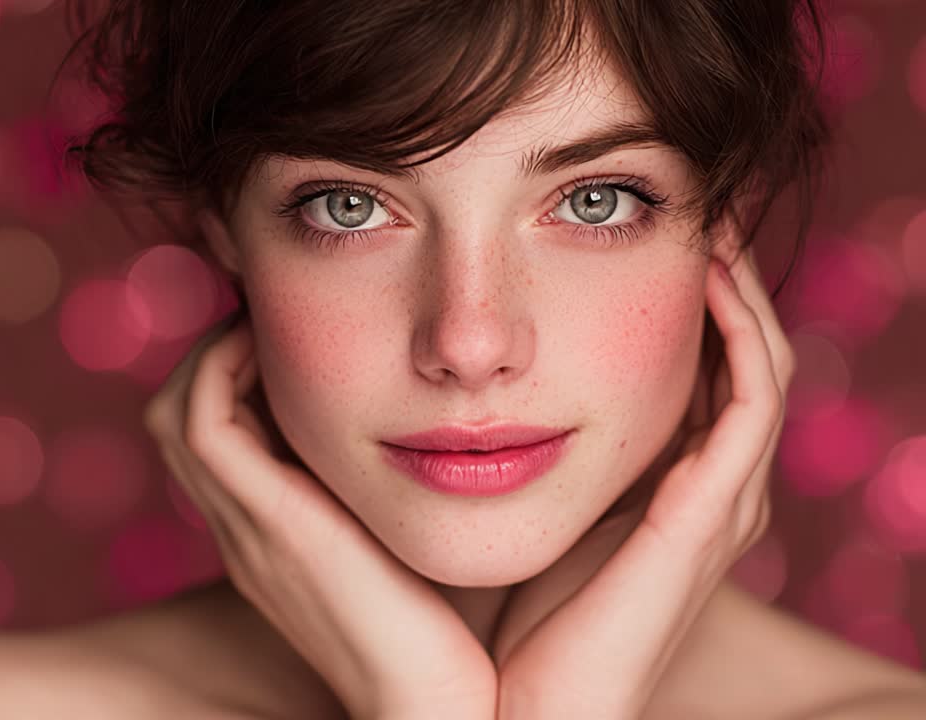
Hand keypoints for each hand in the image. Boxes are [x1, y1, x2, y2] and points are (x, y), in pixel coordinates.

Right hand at [144, 309, 497, 719]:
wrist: (432, 705)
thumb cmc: (446, 632)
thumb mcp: (407, 549)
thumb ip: (394, 500)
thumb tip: (439, 437)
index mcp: (272, 538)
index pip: (218, 439)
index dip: (238, 377)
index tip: (293, 337)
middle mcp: (244, 530)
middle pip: (178, 419)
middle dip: (217, 355)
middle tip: (273, 319)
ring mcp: (246, 528)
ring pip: (176, 413)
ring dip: (216, 355)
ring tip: (273, 327)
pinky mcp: (266, 523)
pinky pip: (202, 424)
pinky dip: (223, 370)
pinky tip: (282, 351)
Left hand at [489, 249, 794, 718]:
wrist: (521, 710)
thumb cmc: (504, 617)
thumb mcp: (517, 507)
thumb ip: (518, 448)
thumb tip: (465, 376)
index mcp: (666, 490)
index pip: (697, 372)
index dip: (685, 301)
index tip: (643, 230)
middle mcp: (707, 492)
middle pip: (741, 357)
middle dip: (722, 277)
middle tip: (693, 201)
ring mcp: (719, 505)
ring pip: (758, 365)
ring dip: (740, 287)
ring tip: (709, 216)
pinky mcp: (709, 518)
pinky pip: (750, 402)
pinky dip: (740, 332)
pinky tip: (708, 275)